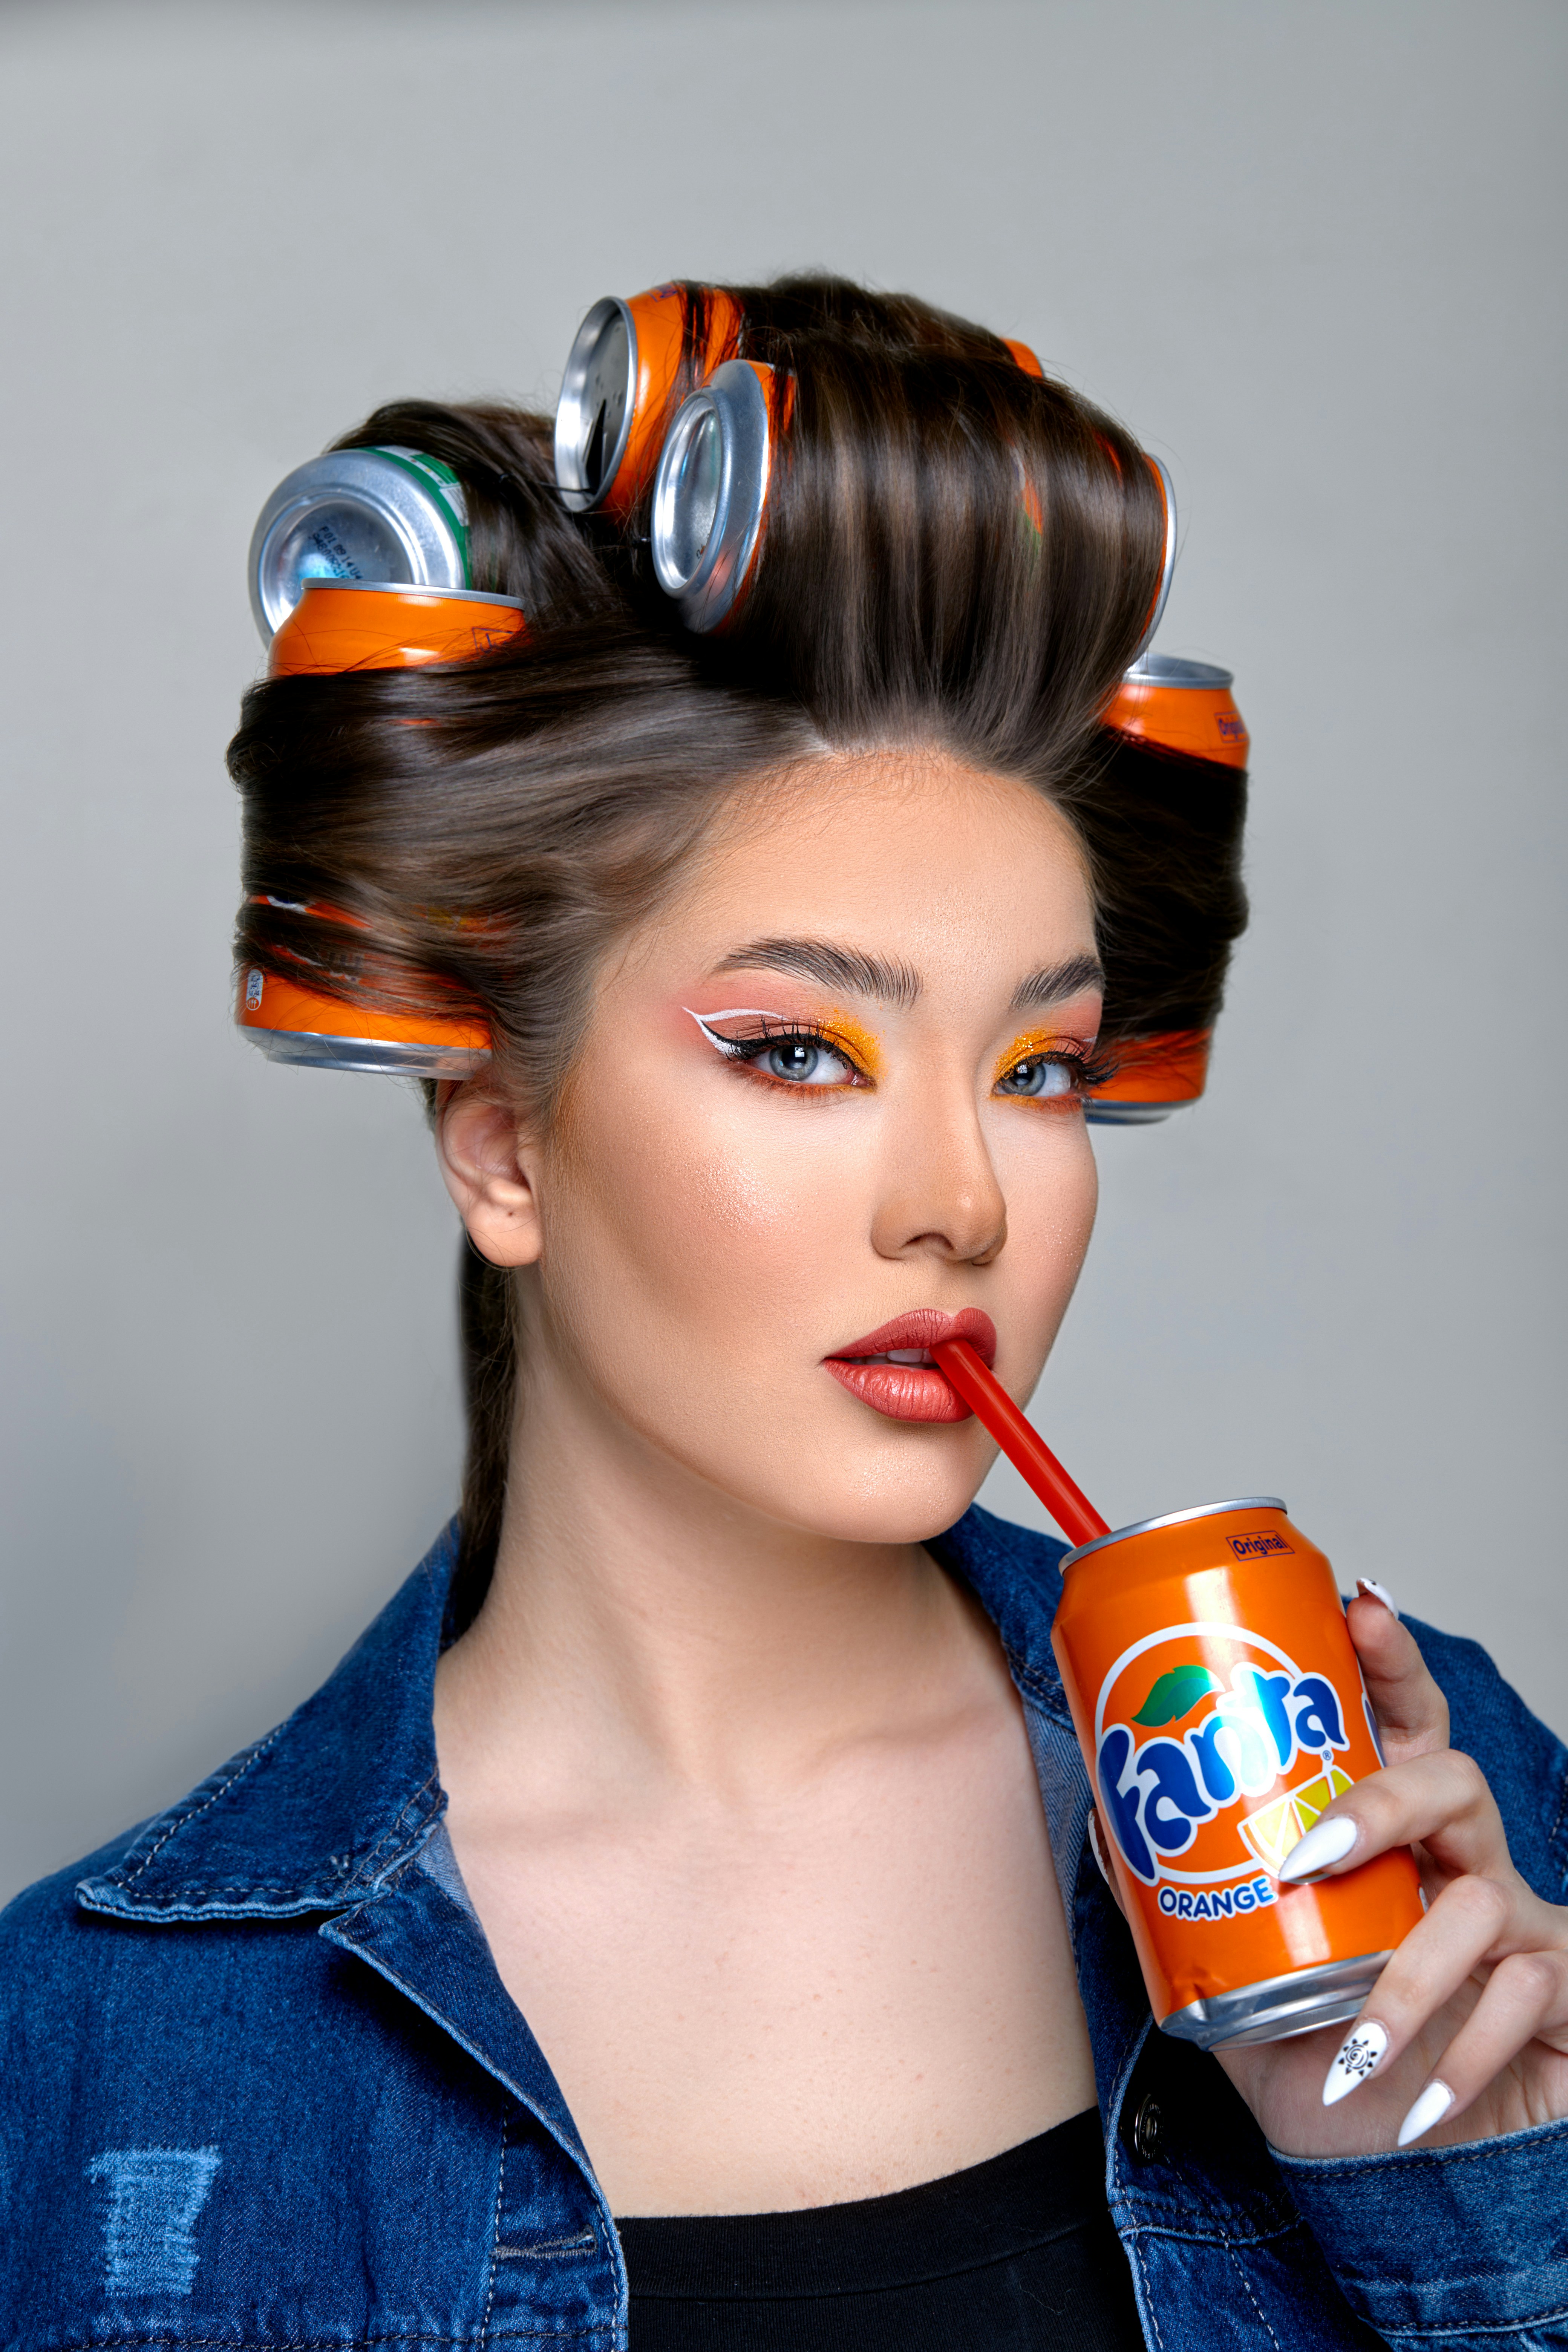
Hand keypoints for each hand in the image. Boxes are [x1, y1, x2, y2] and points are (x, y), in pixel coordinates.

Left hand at [1209, 1587, 1567, 2156]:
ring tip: (1353, 2039)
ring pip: (1485, 1898)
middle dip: (1384, 1801)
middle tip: (1311, 1852)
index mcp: (1396, 1848)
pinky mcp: (1563, 1995)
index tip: (1360, 1608)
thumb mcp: (1245, 1992)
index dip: (1392, 1664)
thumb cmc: (1336, 2075)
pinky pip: (1523, 1996)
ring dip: (1410, 1976)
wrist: (1407, 2185)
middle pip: (1453, 1777)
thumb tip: (1106, 1827)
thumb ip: (1188, 1918)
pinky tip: (1413, 2101)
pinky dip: (1459, 2055)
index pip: (1404, 1730)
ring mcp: (1524, 1928)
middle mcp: (1464, 1866)